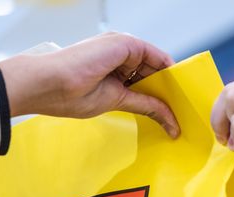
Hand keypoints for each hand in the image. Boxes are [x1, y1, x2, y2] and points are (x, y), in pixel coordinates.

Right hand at [0, 32, 180, 137]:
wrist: (46, 84)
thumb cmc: (67, 95)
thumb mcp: (114, 101)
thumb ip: (141, 102)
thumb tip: (164, 115)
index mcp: (111, 65)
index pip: (144, 78)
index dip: (160, 93)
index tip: (174, 112)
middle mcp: (118, 52)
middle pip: (154, 70)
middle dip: (169, 89)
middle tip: (185, 112)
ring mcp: (122, 46)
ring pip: (157, 64)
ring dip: (173, 83)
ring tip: (187, 106)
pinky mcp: (126, 44)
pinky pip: (156, 58)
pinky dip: (171, 73)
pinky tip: (180, 90)